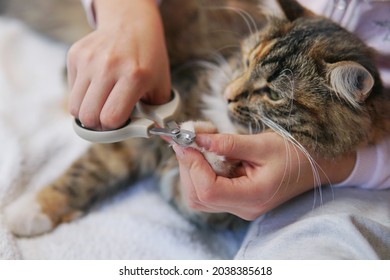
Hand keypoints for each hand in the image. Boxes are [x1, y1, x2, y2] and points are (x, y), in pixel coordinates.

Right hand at [67, 0, 170, 129]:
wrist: (131, 24)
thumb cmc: (149, 59)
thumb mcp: (161, 85)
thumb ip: (158, 113)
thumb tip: (156, 135)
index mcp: (134, 77)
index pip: (110, 118)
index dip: (114, 128)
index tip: (121, 124)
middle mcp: (108, 67)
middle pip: (88, 116)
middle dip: (98, 125)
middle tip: (109, 117)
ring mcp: (89, 60)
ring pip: (75, 106)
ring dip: (88, 112)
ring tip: (102, 103)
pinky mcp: (75, 55)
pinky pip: (71, 90)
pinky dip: (82, 95)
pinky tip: (97, 85)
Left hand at [172, 132, 355, 219]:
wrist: (314, 166)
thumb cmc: (295, 154)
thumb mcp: (263, 144)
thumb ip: (228, 143)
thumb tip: (196, 138)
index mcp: (253, 196)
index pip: (208, 190)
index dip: (192, 165)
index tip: (185, 140)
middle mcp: (243, 208)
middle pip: (198, 196)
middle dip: (187, 166)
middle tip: (188, 139)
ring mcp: (238, 206)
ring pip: (198, 196)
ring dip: (191, 169)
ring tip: (199, 143)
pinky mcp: (235, 199)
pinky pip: (207, 190)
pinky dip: (199, 171)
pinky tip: (207, 153)